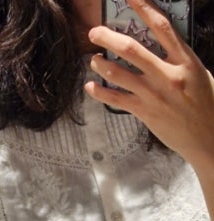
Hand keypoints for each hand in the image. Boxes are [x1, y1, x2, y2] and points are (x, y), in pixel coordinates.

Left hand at [84, 0, 213, 173]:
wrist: (207, 135)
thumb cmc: (205, 102)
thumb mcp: (199, 73)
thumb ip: (178, 59)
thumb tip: (159, 45)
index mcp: (185, 60)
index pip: (162, 27)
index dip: (144, 8)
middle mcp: (167, 74)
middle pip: (132, 49)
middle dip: (109, 37)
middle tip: (94, 32)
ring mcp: (153, 94)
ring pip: (119, 73)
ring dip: (101, 64)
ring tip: (93, 59)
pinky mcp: (144, 112)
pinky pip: (115, 99)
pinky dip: (99, 92)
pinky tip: (90, 86)